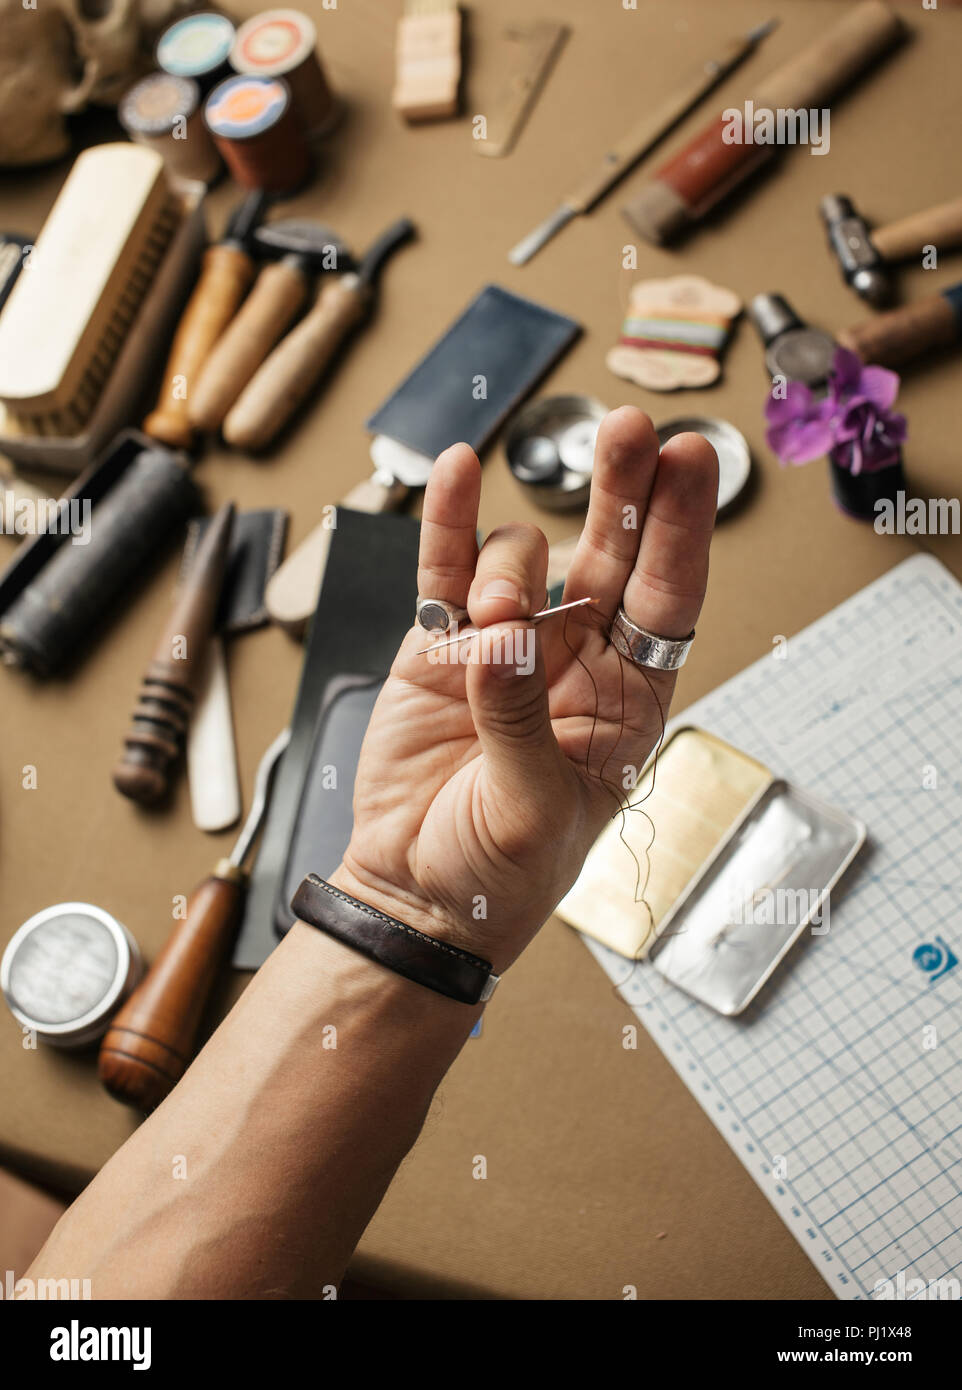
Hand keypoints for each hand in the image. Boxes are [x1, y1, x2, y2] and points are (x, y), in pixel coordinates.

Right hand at [329, 407, 716, 972]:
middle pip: (609, 555)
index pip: (664, 600)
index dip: (680, 530)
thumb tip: (504, 637)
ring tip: (489, 616)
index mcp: (625, 700)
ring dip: (509, 566)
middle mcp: (573, 660)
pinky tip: (457, 470)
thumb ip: (521, 720)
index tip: (689, 460)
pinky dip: (448, 521)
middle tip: (630, 430)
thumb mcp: (532, 809)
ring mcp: (503, 645)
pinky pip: (444, 569)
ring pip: (520, 559)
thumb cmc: (498, 872)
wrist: (414, 896)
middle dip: (622, 491)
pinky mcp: (438, 646)